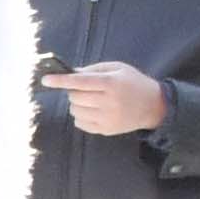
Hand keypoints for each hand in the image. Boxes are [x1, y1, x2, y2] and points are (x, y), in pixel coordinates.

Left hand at [51, 62, 168, 138]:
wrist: (154, 106)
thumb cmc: (133, 83)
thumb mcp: (118, 69)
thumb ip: (94, 69)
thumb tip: (71, 73)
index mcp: (112, 83)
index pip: (80, 81)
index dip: (61, 80)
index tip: (46, 80)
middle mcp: (109, 102)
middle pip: (75, 97)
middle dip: (73, 91)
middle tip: (83, 89)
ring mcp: (107, 118)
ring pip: (75, 110)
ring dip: (77, 104)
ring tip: (91, 100)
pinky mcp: (106, 130)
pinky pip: (80, 123)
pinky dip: (81, 115)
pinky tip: (93, 110)